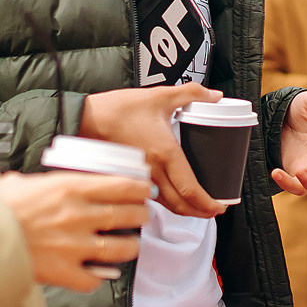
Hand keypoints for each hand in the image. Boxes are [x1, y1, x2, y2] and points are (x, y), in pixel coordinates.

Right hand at [0, 172, 149, 291]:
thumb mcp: (18, 183)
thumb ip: (37, 184)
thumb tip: (32, 184)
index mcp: (70, 188)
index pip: (122, 185)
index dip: (140, 188)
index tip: (144, 190)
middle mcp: (79, 215)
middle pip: (129, 214)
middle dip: (140, 215)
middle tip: (140, 215)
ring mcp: (75, 246)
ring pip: (122, 247)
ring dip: (131, 246)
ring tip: (130, 245)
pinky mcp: (65, 272)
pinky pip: (96, 279)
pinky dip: (99, 277)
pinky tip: (97, 273)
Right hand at [78, 85, 228, 217]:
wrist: (87, 117)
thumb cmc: (119, 109)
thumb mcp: (160, 96)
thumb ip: (191, 93)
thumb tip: (214, 95)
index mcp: (165, 153)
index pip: (190, 190)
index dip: (207, 204)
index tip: (219, 207)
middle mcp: (153, 170)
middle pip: (180, 205)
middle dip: (200, 213)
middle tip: (212, 212)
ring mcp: (140, 176)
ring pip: (165, 205)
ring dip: (183, 210)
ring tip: (195, 207)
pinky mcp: (129, 177)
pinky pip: (150, 197)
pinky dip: (164, 203)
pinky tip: (170, 197)